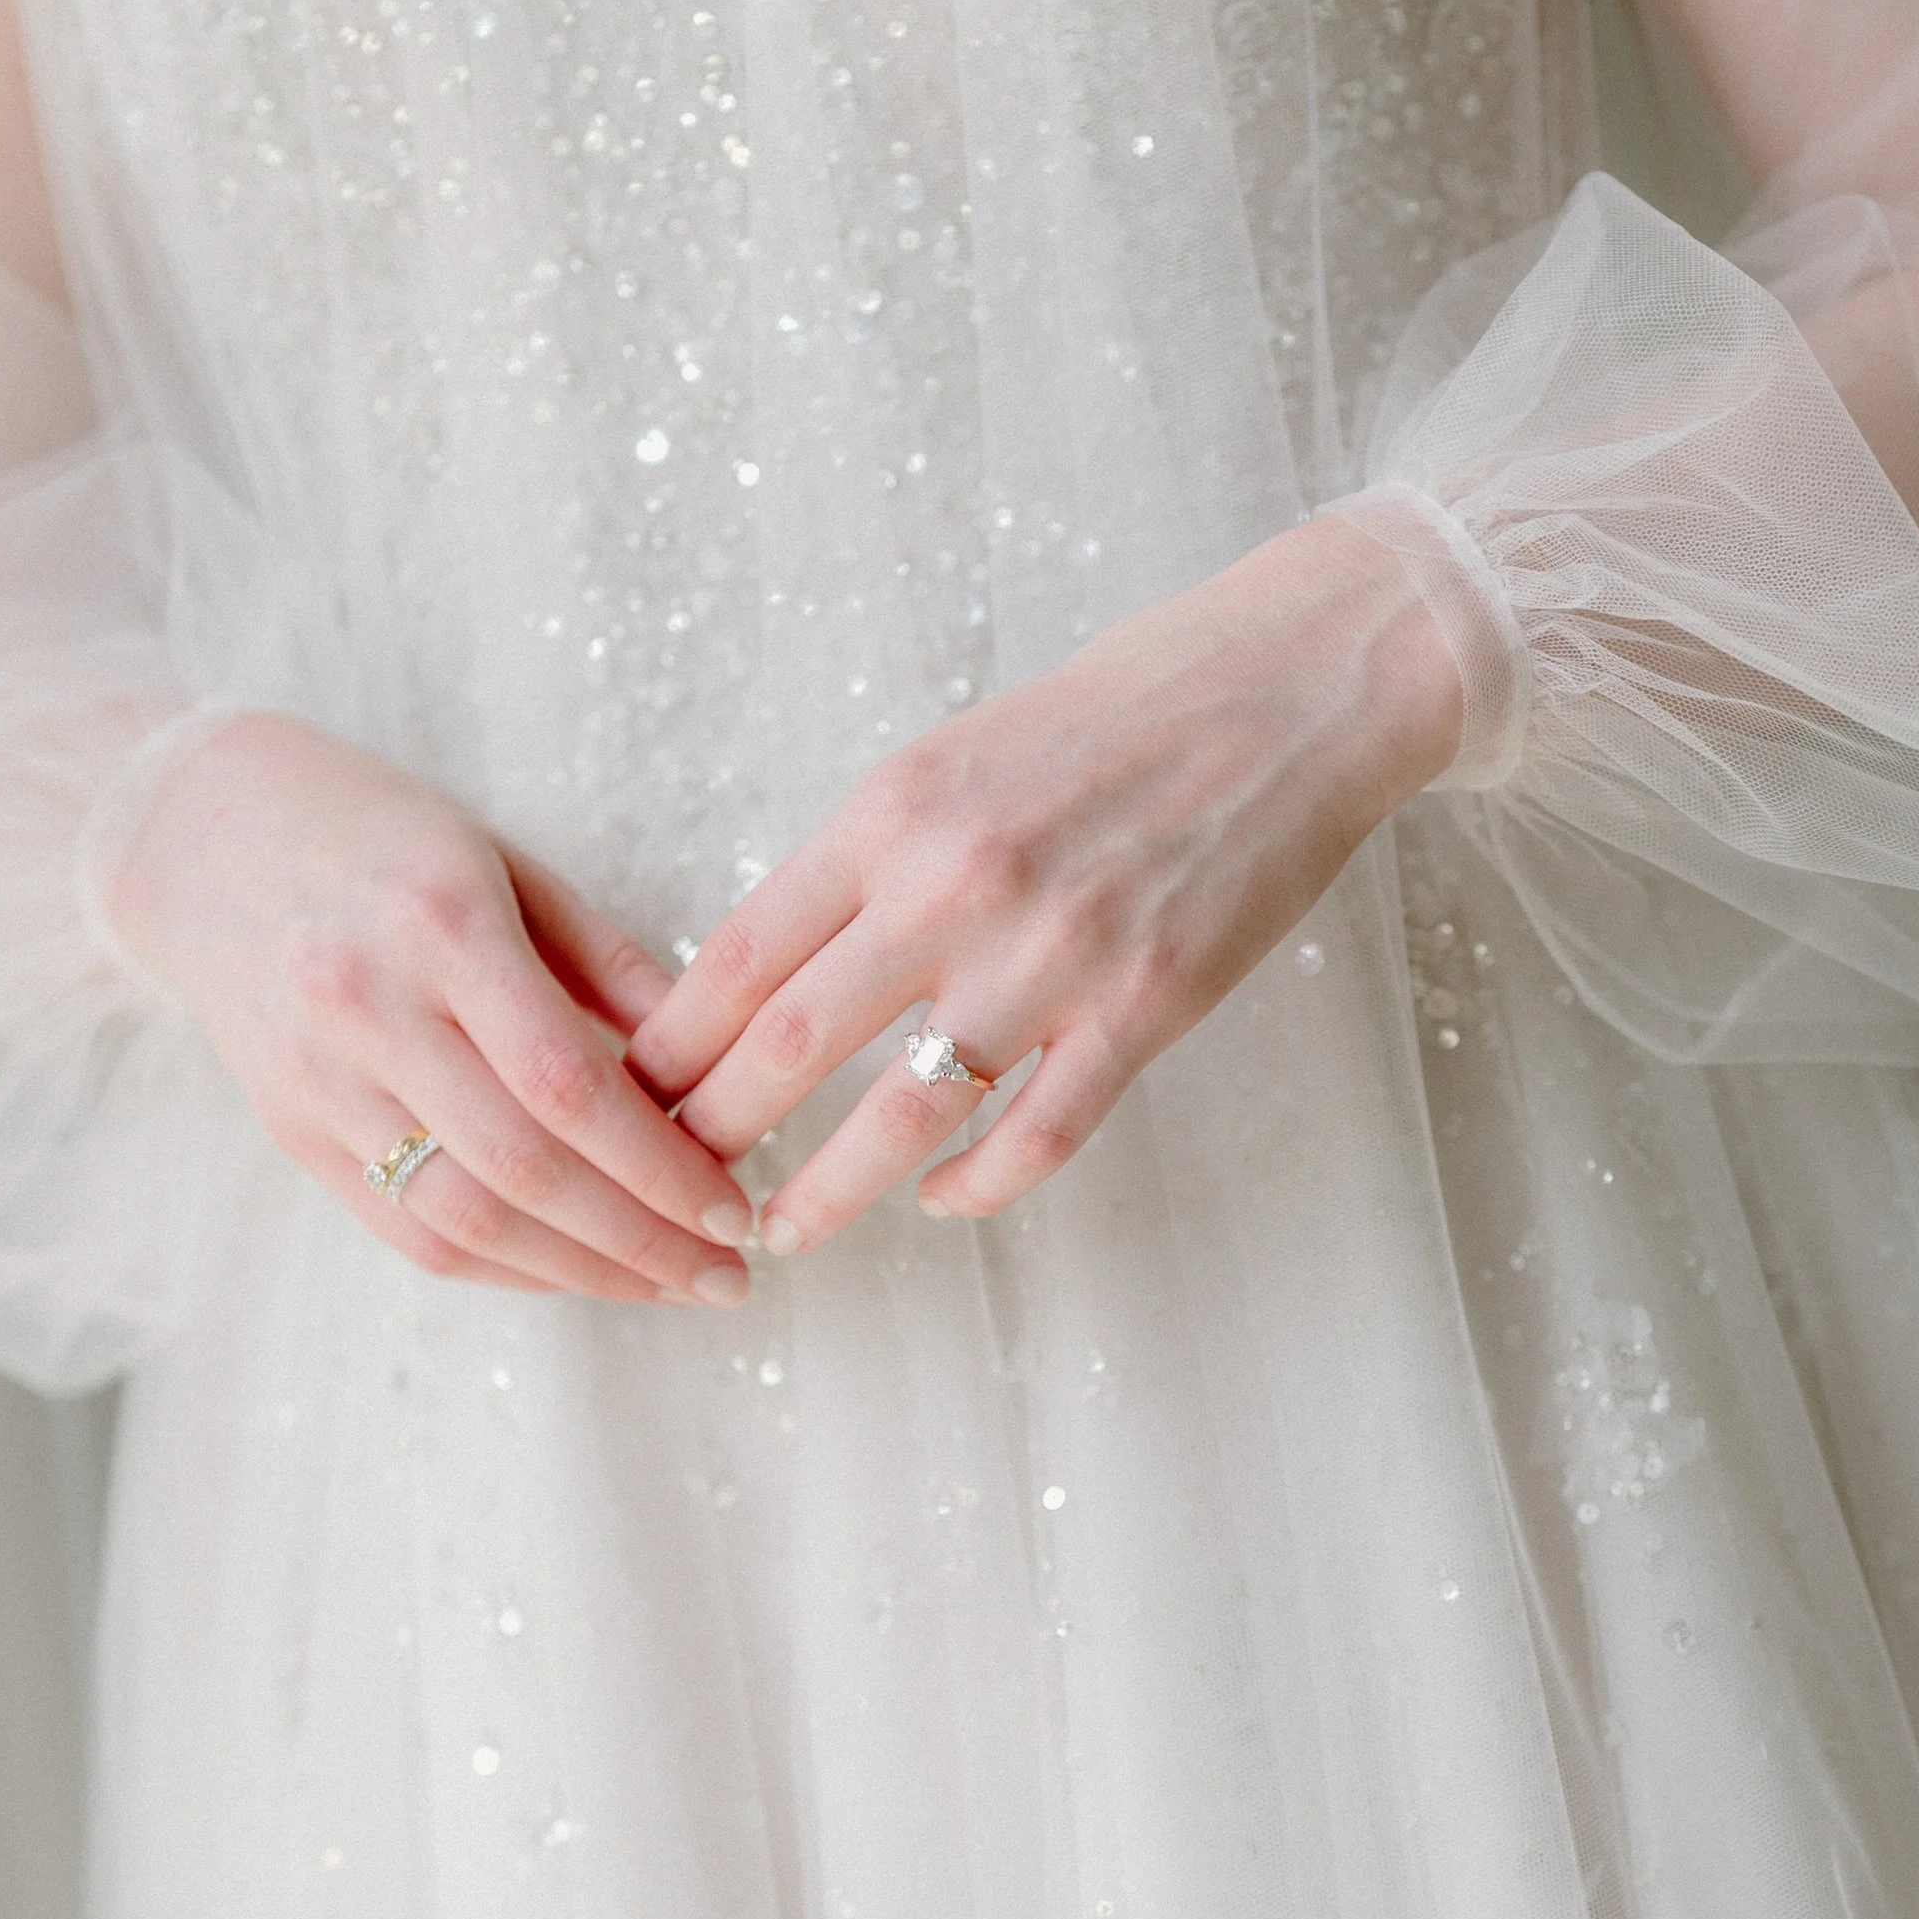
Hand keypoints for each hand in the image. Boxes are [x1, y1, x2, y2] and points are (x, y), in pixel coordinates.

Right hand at [108, 714, 756, 1304]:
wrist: (207, 838)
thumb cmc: (385, 838)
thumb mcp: (509, 864)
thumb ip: (612, 965)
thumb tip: (716, 1063)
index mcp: (442, 926)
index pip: (566, 1083)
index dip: (660, 1165)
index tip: (735, 1209)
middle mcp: (369, 1010)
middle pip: (521, 1169)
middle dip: (641, 1241)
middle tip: (726, 1277)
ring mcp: (319, 1080)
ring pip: (461, 1219)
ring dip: (581, 1272)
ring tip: (668, 1286)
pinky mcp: (293, 1130)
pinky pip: (407, 1230)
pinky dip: (505, 1267)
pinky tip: (580, 1271)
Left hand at [628, 518, 1462, 1246]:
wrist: (1290, 689)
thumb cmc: (1119, 715)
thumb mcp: (958, 757)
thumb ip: (872, 859)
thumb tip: (776, 968)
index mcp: (894, 813)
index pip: (739, 955)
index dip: (670, 1045)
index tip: (628, 1096)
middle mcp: (957, 885)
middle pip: (791, 1044)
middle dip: (711, 1133)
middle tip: (671, 1185)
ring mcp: (1053, 956)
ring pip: (901, 1114)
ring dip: (826, 1190)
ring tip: (780, 1229)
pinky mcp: (1144, 1009)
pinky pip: (1037, 1134)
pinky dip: (975, 1184)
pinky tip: (940, 1199)